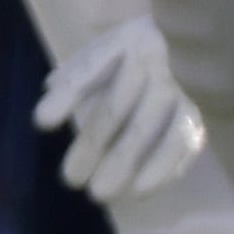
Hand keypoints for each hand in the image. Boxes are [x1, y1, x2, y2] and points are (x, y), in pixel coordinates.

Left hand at [33, 15, 206, 201]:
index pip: (93, 66)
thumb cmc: (118, 64)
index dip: (69, 93)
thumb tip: (46, 117)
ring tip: (99, 194)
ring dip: (125, 159)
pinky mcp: (191, 117)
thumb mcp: (90, 63)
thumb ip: (68, 86)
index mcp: (126, 39)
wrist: (172, 59)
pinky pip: (182, 142)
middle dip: (94, 140)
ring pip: (150, 125)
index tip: (42, 122)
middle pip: (119, 101)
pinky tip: (138, 191)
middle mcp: (155, 61)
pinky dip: (163, 168)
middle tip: (70, 180)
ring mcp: (176, 89)